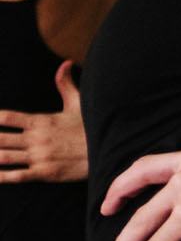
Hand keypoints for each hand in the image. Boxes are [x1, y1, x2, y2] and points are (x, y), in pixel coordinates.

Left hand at [0, 63, 87, 181]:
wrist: (110, 151)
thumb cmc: (92, 127)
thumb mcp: (79, 104)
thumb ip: (65, 84)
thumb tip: (66, 63)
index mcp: (41, 121)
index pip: (6, 117)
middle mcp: (36, 139)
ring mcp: (39, 157)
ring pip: (4, 157)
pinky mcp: (45, 173)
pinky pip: (17, 176)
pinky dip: (1, 176)